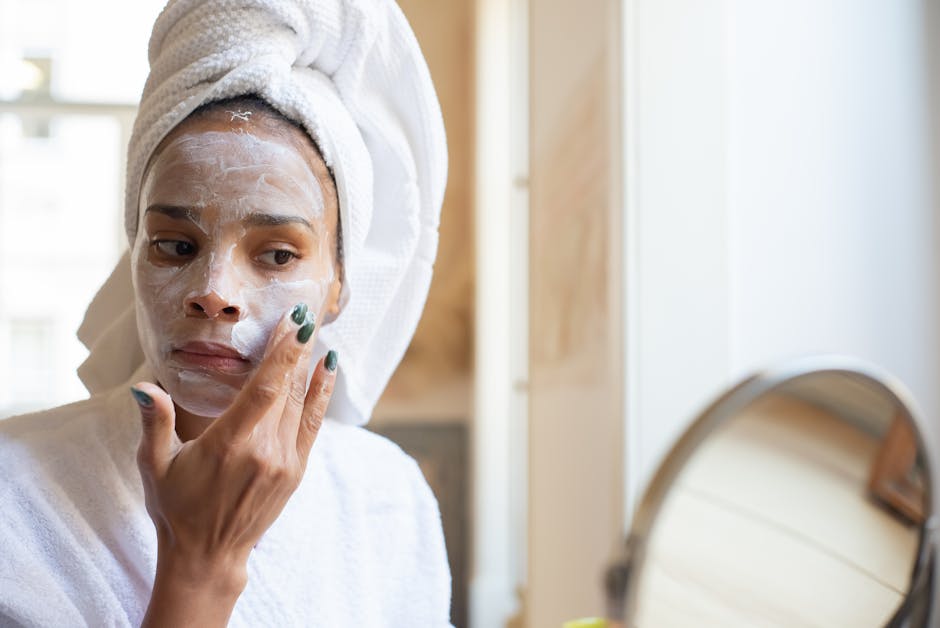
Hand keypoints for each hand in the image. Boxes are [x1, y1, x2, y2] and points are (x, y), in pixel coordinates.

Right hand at [131, 304, 336, 626]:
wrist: (209, 555)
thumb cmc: (176, 507)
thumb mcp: (155, 465)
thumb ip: (154, 422)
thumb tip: (144, 386)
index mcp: (230, 445)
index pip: (265, 389)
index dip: (283, 353)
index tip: (294, 323)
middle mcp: (264, 451)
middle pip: (288, 389)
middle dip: (298, 347)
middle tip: (306, 310)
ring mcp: (284, 462)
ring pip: (303, 403)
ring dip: (311, 365)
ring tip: (316, 329)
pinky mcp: (296, 470)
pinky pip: (314, 423)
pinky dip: (322, 393)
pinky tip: (328, 368)